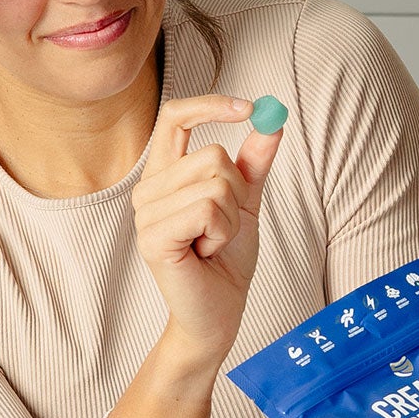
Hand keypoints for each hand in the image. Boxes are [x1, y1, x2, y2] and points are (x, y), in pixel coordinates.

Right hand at [130, 95, 282, 367]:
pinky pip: (208, 209)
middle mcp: (148, 189)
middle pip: (213, 155)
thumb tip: (273, 121)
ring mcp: (145, 213)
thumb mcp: (246, 204)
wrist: (219, 311)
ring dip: (231, 219)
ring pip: (215, 184)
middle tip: (224, 228)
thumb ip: (254, 163)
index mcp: (165, 175)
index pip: (175, 117)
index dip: (211, 105)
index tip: (248, 108)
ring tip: (213, 243)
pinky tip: (206, 252)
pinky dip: (222, 233)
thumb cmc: (226, 261)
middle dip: (238, 194)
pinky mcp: (153, 237)